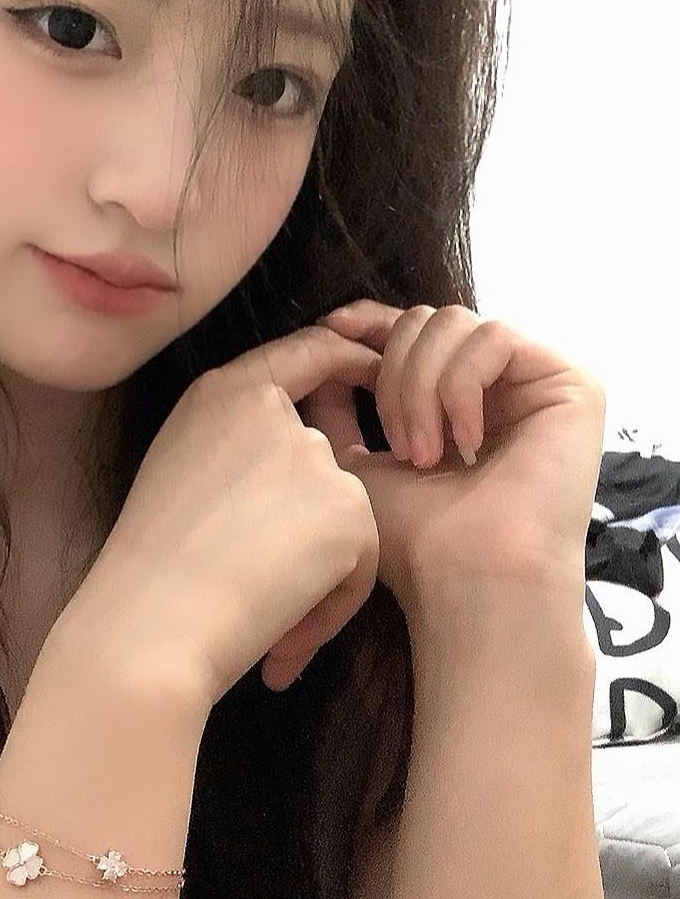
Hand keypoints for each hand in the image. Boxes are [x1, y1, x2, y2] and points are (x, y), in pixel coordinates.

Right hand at [58, 321, 383, 707]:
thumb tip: (299, 472)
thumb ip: (239, 449)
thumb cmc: (151, 574)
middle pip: (327, 458)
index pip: (307, 351)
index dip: (350, 358)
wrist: (150, 628)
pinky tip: (283, 633)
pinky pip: (362, 562)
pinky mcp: (346, 504)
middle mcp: (268, 408)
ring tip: (265, 621)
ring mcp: (309, 452)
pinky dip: (332, 604)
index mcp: (220, 393)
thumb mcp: (182, 474)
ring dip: (317, 573)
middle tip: (268, 589)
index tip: (376, 376)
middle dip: (312, 525)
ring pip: (345, 518)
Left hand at [301, 301, 606, 641]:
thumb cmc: (414, 539)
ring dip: (422, 388)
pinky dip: (462, 388)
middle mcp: (502, 383)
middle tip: (398, 447)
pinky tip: (466, 444)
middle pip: (428, 319)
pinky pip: (495, 339)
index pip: (415, 330)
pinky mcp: (571, 381)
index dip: (372, 321)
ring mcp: (538, 380)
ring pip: (455, 322)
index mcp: (457, 398)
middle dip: (393, 375)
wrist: (467, 579)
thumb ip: (340, 407)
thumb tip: (326, 347)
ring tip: (424, 454)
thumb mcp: (358, 461)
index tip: (332, 328)